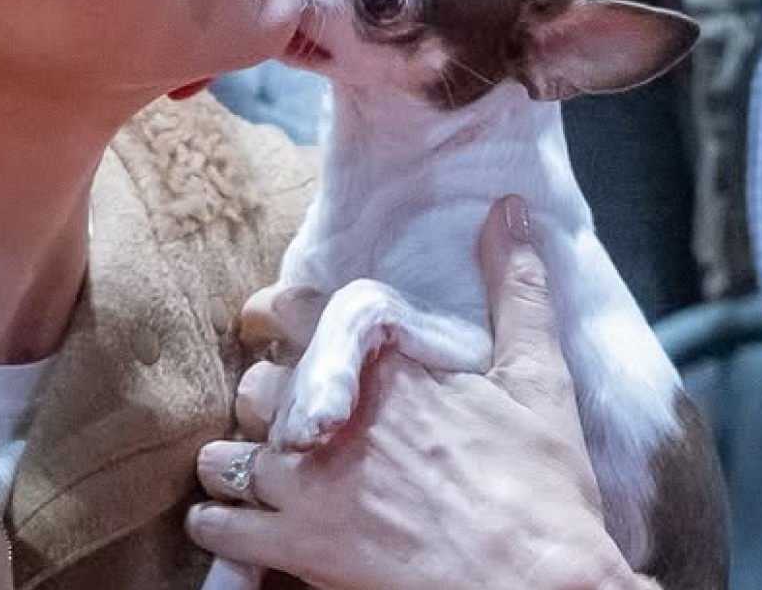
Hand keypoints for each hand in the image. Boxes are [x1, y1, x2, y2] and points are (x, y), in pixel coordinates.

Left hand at [189, 198, 644, 589]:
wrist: (539, 587)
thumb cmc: (544, 491)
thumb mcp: (540, 380)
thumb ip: (517, 290)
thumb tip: (511, 210)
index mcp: (384, 370)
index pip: (294, 310)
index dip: (272, 312)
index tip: (266, 321)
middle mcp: (333, 420)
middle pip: (256, 386)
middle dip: (269, 400)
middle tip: (289, 419)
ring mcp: (307, 486)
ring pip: (225, 455)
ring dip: (235, 460)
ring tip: (255, 471)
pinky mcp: (297, 549)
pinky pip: (218, 525)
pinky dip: (217, 522)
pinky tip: (234, 523)